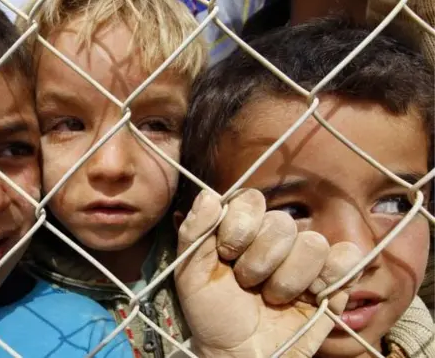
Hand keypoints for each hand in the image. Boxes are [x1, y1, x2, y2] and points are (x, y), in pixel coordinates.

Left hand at [174, 189, 362, 357]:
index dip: (239, 229)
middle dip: (259, 262)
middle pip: (282, 223)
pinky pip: (347, 258)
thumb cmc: (214, 314)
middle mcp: (276, 237)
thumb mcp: (191, 275)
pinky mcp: (333, 280)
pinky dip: (330, 278)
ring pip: (312, 243)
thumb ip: (194, 233)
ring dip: (287, 280)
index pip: (251, 201)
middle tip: (247, 284)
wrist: (238, 355)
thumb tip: (209, 197)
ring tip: (272, 297)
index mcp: (244, 228)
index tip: (226, 255)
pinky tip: (310, 296)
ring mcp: (306, 258)